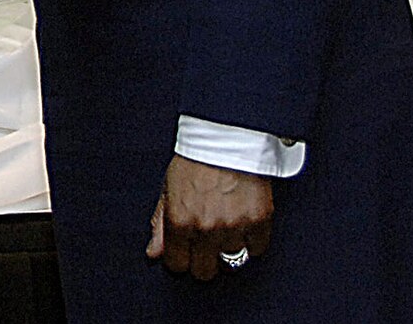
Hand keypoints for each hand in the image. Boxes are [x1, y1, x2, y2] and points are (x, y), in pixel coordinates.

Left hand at [147, 154, 273, 279]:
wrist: (225, 139)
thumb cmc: (194, 161)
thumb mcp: (168, 189)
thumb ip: (160, 224)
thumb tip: (153, 254)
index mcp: (179, 221)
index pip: (177, 265)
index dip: (181, 259)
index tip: (186, 250)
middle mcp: (205, 229)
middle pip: (204, 272)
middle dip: (203, 261)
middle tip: (207, 244)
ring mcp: (234, 227)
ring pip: (231, 262)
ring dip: (228, 249)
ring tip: (226, 228)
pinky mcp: (259, 221)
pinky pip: (257, 250)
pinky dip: (251, 241)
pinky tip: (244, 224)